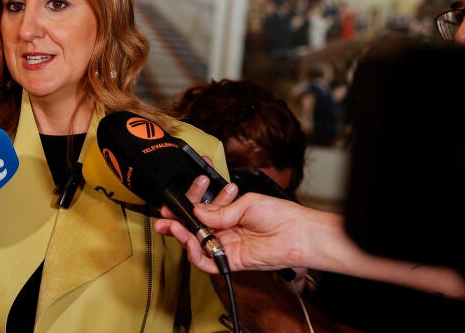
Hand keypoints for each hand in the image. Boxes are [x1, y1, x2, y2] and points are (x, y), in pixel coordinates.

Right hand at [155, 191, 305, 274]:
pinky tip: (192, 242)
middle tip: (165, 218)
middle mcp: (226, 230)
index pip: (201, 210)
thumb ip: (220, 211)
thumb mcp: (246, 203)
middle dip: (177, 223)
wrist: (298, 234)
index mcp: (229, 213)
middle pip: (195, 229)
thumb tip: (197, 211)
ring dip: (183, 236)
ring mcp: (228, 246)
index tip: (177, 201)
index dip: (187, 206)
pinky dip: (196, 254)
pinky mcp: (232, 261)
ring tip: (176, 227)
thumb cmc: (281, 215)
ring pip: (197, 246)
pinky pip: (207, 262)